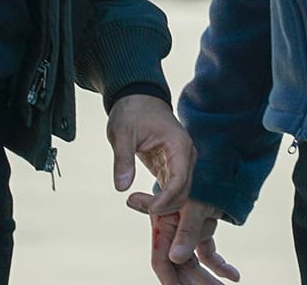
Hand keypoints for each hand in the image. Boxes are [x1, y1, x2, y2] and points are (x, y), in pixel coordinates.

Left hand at [106, 94, 196, 213]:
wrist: (138, 98)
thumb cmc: (132, 111)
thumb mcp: (122, 132)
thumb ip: (123, 159)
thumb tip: (121, 187)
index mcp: (179, 145)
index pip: (180, 181)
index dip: (165, 200)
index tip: (146, 207)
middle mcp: (185, 156)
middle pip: (182, 193)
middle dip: (160, 205)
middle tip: (131, 201)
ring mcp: (180, 163)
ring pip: (178, 195)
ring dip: (158, 205)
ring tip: (132, 200)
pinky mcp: (171, 168)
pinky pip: (170, 191)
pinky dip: (157, 200)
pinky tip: (138, 199)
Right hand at [126, 192, 239, 283]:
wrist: (221, 166)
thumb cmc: (203, 181)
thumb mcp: (195, 206)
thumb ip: (186, 232)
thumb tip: (176, 258)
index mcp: (164, 225)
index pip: (161, 260)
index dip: (168, 280)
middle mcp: (173, 231)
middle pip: (179, 266)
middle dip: (191, 284)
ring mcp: (188, 231)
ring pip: (195, 263)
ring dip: (208, 279)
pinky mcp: (202, 230)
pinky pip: (209, 254)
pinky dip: (220, 265)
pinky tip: (233, 275)